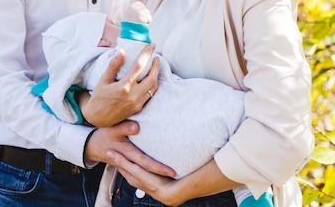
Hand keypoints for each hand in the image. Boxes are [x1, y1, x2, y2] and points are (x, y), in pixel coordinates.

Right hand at [81, 44, 159, 126]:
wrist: (97, 118)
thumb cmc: (99, 97)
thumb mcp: (103, 80)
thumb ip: (114, 65)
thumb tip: (122, 51)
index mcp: (123, 87)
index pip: (139, 66)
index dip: (147, 54)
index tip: (151, 45)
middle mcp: (133, 96)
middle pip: (152, 78)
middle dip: (156, 66)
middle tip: (156, 57)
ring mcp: (137, 103)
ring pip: (153, 87)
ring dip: (156, 75)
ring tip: (154, 66)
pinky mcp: (138, 108)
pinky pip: (150, 95)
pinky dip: (153, 85)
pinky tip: (150, 78)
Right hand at [85, 122, 174, 178]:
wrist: (92, 146)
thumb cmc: (104, 135)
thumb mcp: (112, 129)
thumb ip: (124, 127)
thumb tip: (137, 127)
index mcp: (126, 154)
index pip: (145, 162)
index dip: (158, 168)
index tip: (172, 171)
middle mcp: (128, 162)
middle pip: (147, 170)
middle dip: (161, 174)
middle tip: (176, 175)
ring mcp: (128, 165)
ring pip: (144, 173)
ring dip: (156, 176)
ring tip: (171, 176)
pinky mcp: (128, 165)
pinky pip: (140, 171)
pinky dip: (149, 174)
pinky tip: (158, 175)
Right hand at [106, 153, 237, 205]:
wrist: (225, 168)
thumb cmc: (209, 157)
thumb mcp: (187, 152)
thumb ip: (177, 148)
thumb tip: (171, 136)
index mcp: (170, 185)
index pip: (144, 177)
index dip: (130, 165)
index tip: (118, 153)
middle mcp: (168, 194)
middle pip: (138, 180)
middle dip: (122, 165)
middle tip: (109, 153)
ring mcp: (168, 197)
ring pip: (140, 180)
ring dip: (124, 166)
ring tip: (112, 154)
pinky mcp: (170, 195)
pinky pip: (147, 181)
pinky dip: (134, 170)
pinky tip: (125, 160)